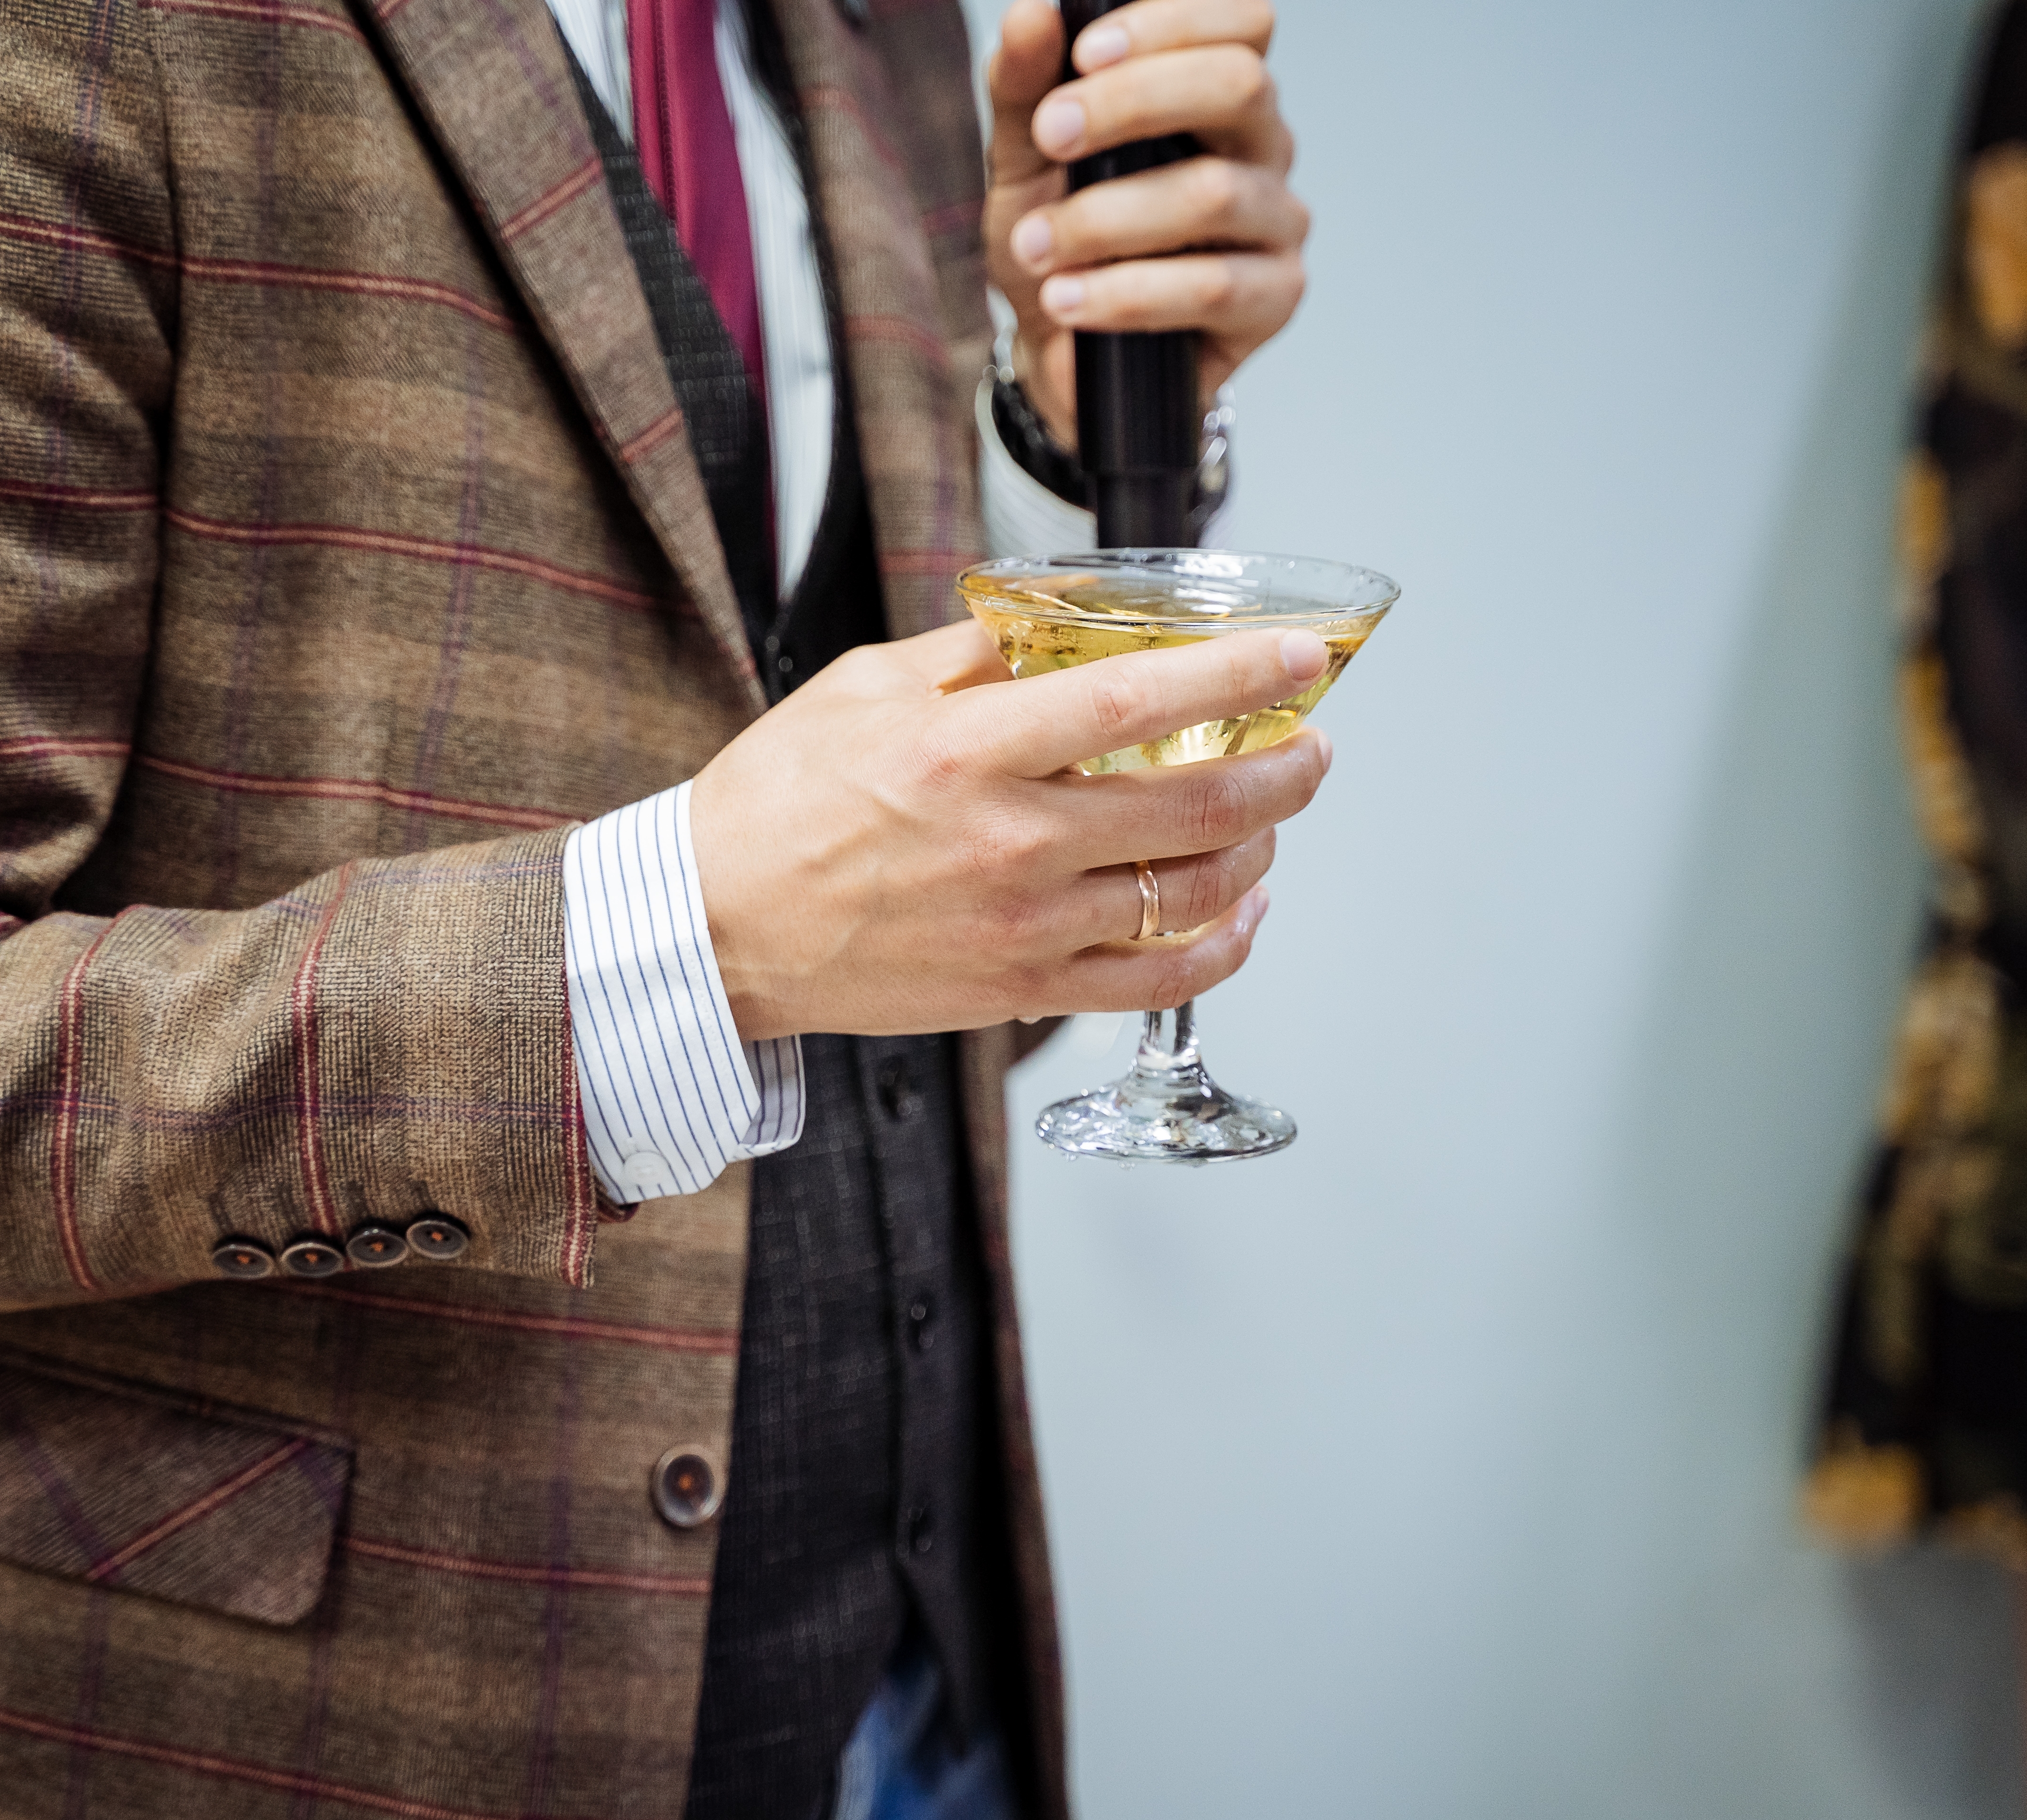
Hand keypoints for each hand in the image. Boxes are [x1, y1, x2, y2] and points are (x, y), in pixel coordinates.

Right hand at [690, 620, 1334, 1041]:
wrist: (715, 927)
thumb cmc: (777, 803)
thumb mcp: (864, 688)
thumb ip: (977, 655)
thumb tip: (1064, 621)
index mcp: (967, 752)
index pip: (1136, 702)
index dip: (1236, 674)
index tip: (1298, 654)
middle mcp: (1009, 844)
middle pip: (1197, 807)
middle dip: (1284, 770)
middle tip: (1311, 745)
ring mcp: (1022, 928)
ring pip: (1193, 895)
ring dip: (1261, 850)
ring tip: (1273, 817)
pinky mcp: (1019, 990)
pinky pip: (1156, 981)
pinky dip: (1222, 948)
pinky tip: (1241, 912)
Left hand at [983, 0, 1308, 444]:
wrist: (1060, 349)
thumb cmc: (1058, 240)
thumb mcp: (1024, 159)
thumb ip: (1025, 87)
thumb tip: (1031, 14)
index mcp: (1216, 94)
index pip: (1240, 21)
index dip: (1168, 24)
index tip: (1082, 55)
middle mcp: (1262, 146)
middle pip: (1240, 85)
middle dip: (1134, 102)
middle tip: (1052, 135)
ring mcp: (1277, 222)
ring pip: (1215, 192)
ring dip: (1107, 218)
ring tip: (1036, 249)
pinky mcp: (1274, 298)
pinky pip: (1212, 287)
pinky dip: (1125, 293)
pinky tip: (1067, 300)